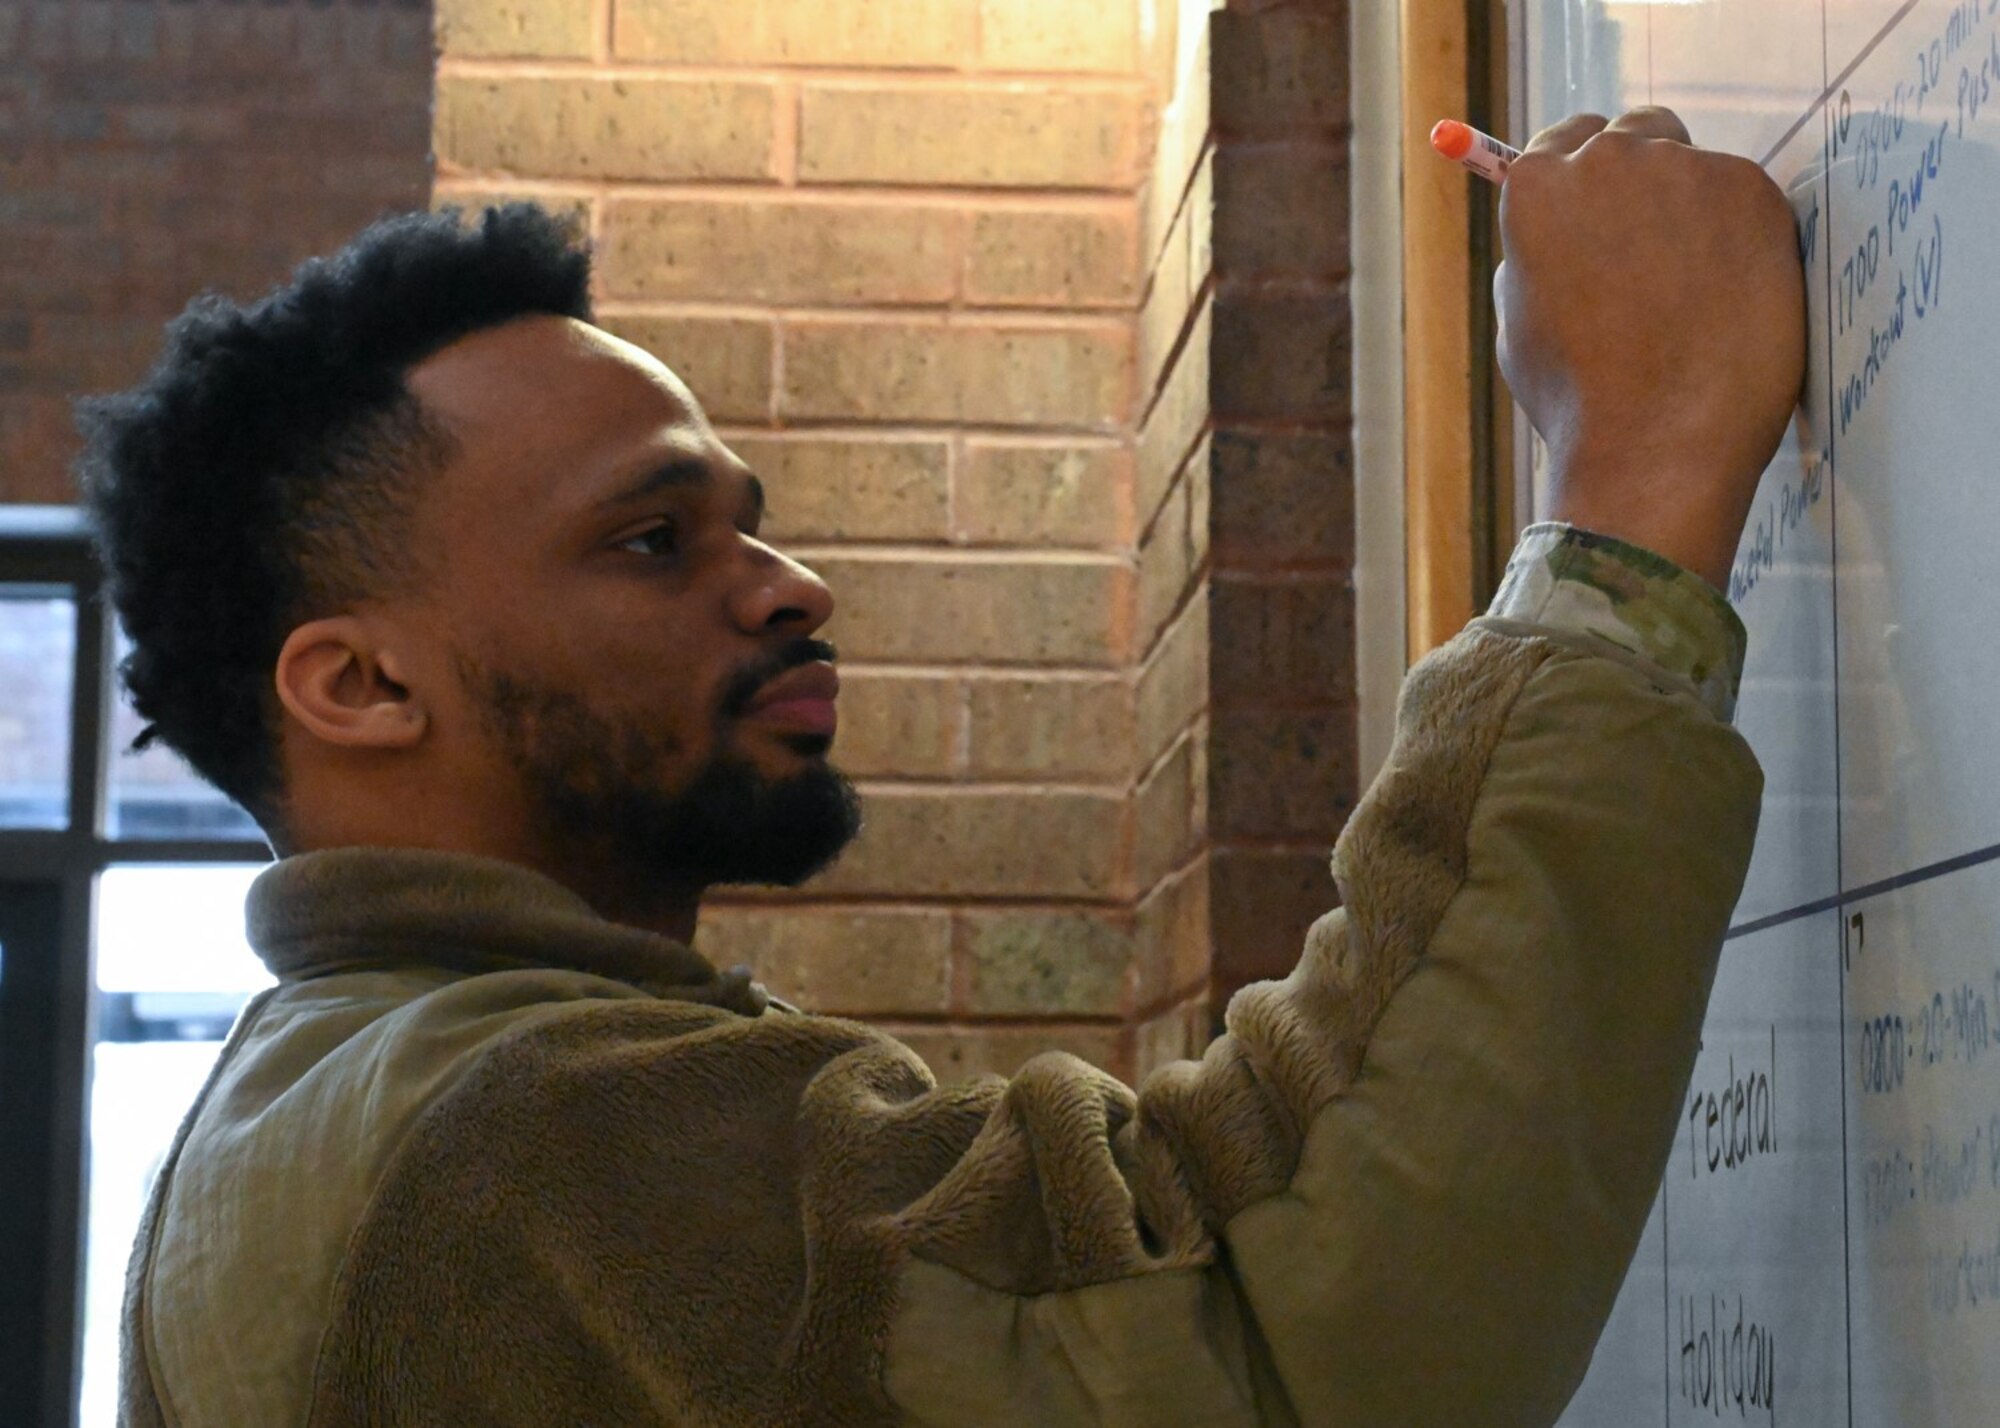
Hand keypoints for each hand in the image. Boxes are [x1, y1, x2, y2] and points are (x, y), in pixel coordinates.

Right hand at [1495, 107, 1807, 590]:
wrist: (1655, 442)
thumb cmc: (1578, 398)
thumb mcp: (1521, 321)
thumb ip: (1539, 256)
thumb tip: (1562, 232)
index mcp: (1536, 187)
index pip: (1566, 138)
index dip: (1586, 175)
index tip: (1604, 202)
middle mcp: (1608, 159)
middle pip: (1636, 134)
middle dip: (1644, 177)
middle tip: (1655, 245)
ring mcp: (1685, 169)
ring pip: (1696, 172)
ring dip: (1695, 212)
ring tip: (1692, 296)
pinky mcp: (1753, 190)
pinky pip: (1745, 201)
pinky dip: (1741, 238)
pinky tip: (1728, 300)